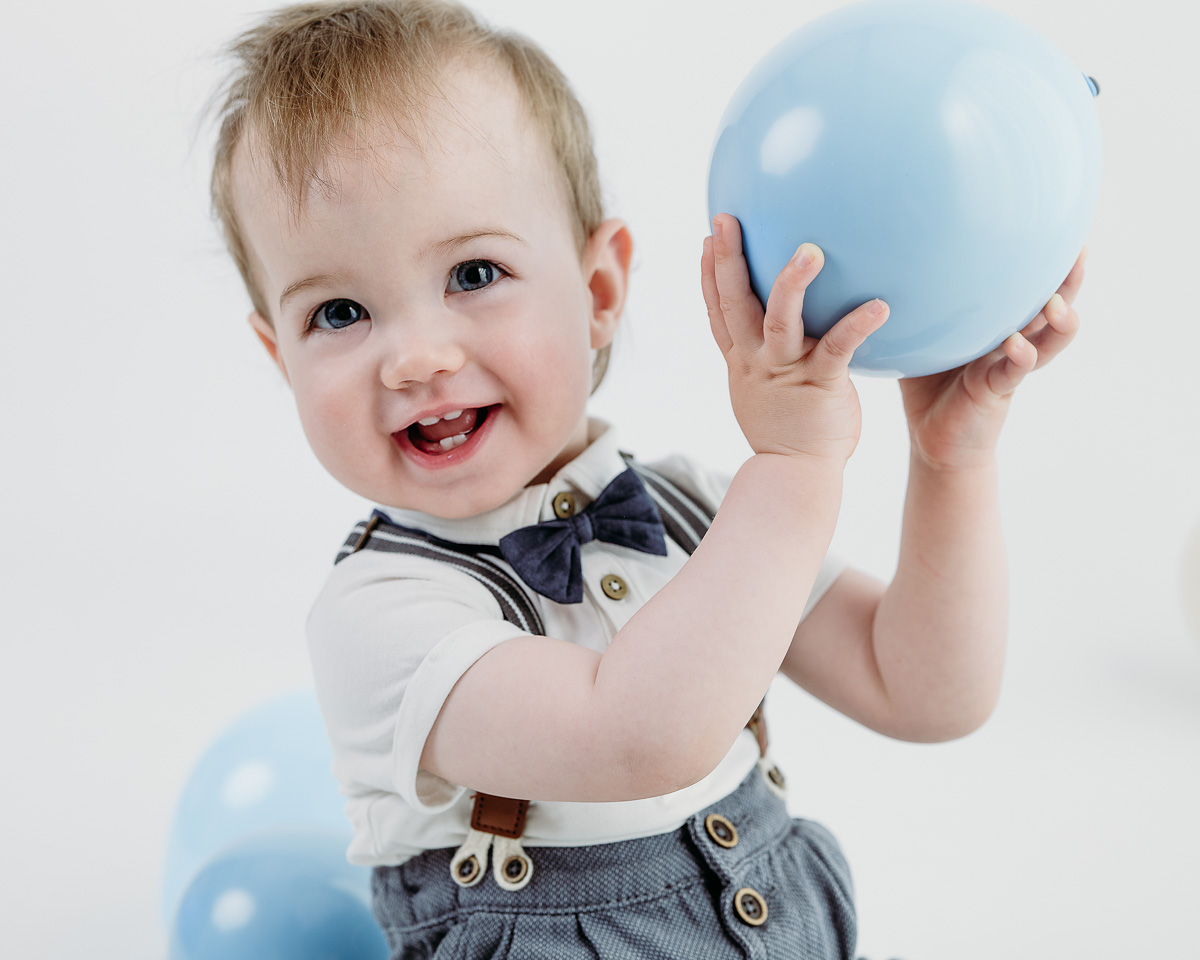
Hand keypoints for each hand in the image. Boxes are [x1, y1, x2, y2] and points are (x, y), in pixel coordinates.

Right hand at [701, 214, 889, 463]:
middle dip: (728, 260)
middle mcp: (755, 360)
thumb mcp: (766, 387)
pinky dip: (857, 325)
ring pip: (779, 319)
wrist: (796, 474)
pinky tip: (880, 304)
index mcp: (742, 360)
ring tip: (809, 249)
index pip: (717, 311)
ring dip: (791, 282)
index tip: (709, 238)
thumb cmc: (790, 430)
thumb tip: (781, 326)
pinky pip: (837, 349)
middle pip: (733, 303)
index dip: (709, 273)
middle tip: (726, 220)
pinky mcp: (818, 384)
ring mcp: (783, 371)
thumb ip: (769, 354)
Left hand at [898, 247, 1086, 470]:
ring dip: (1058, 322)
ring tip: (1055, 304)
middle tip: (1080, 253)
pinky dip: (1021, 357)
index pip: (1030, 290)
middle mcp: (1013, 342)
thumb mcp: (924, 341)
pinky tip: (1016, 344)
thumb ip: (918, 311)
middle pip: (1054, 308)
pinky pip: (1015, 372)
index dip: (1048, 264)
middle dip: (1069, 283)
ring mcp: (1009, 367)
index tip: (1062, 232)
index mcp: (999, 326)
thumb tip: (888, 268)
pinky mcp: (998, 391)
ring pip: (1048, 341)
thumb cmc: (928, 385)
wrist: (933, 438)